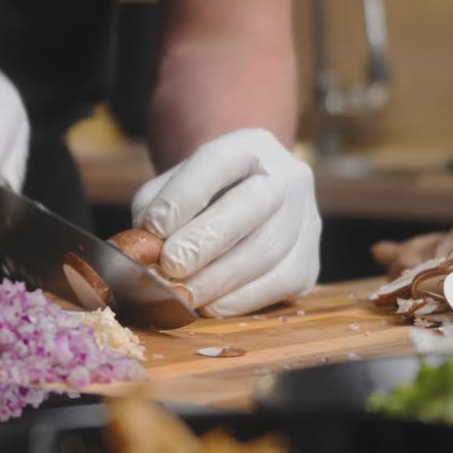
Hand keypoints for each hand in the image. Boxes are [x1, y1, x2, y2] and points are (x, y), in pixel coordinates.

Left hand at [129, 128, 320, 316]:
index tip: (154, 227)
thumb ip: (153, 208)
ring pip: (267, 250)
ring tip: (182, 293)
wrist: (242, 202)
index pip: (218, 162)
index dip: (185, 195)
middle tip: (170, 266)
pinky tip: (211, 305)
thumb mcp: (172, 186)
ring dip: (218, 279)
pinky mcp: (311, 261)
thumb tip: (141, 248)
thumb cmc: (197, 195)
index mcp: (249, 146)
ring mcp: (306, 218)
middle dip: (206, 241)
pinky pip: (281, 283)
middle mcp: (287, 177)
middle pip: (252, 206)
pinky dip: (241, 299)